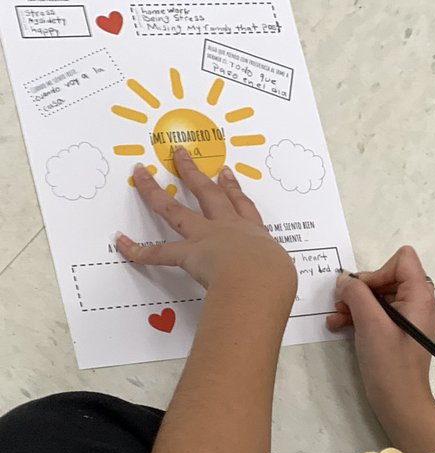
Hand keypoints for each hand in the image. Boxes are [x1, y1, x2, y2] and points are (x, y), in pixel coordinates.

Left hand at [115, 147, 296, 293]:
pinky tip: (122, 243)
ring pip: (175, 210)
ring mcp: (205, 238)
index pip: (241, 206)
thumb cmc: (275, 277)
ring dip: (155, 192)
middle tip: (181, 156)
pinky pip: (158, 254)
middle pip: (207, 194)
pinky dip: (138, 251)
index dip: (232, 188)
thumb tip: (272, 280)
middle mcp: (227, 228)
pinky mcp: (189, 255)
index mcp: (252, 233)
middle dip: (193, 174)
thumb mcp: (279, 271)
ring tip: (141, 174)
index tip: (225, 173)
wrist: (261, 279)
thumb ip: (273, 272)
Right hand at [329, 245, 434, 411]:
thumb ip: (356, 294)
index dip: (378, 271)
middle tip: (342, 306)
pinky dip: (362, 316)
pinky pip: (382, 314)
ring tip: (336, 318)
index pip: (402, 260)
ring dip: (357, 304)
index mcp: (421, 297)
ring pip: (381, 296)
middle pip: (389, 277)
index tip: (363, 294)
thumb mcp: (370, 324)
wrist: (400, 404)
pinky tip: (340, 326)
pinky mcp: (402, 333)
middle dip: (362, 290)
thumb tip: (344, 281)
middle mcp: (421, 304)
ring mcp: (412, 319)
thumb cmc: (390, 365)